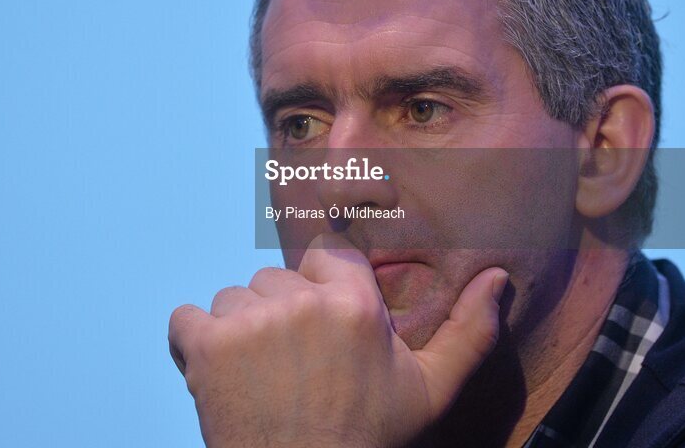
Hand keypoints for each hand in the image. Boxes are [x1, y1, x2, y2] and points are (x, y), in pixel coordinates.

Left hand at [168, 233, 508, 447]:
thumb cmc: (367, 439)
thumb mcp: (431, 392)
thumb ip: (468, 331)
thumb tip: (498, 277)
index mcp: (356, 304)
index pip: (326, 255)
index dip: (322, 289)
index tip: (324, 327)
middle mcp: (301, 302)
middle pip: (275, 279)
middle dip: (280, 314)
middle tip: (294, 366)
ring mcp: (249, 322)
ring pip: (233, 299)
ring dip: (238, 330)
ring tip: (259, 376)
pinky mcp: (206, 346)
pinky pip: (186, 319)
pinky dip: (195, 344)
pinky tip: (219, 376)